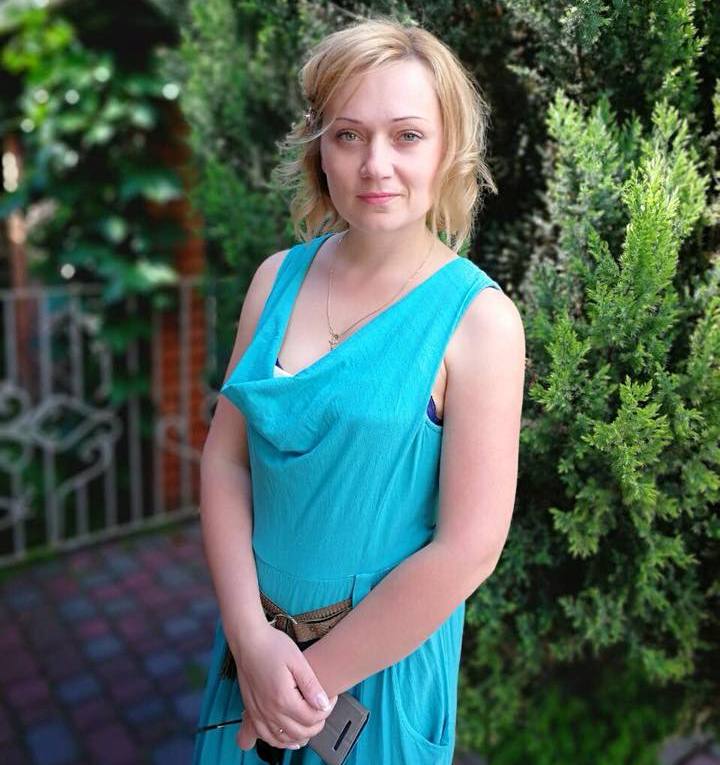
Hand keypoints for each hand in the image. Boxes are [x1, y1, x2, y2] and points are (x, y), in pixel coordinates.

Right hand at [230, 624, 337, 750]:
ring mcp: (259, 714)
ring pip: (284, 740)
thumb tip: (324, 704)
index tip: (331, 698)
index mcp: (283, 699)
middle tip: (323, 709)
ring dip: (301, 736)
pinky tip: (290, 735)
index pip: (312, 718)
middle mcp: (270, 712)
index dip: (326, 710)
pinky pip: (267, 737)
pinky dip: (281, 741)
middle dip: (317, 724)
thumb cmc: (273, 646)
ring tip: (311, 723)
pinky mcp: (252, 712)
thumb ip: (311, 685)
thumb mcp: (298, 661)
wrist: (248, 642)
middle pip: (300, 732)